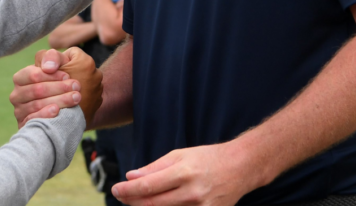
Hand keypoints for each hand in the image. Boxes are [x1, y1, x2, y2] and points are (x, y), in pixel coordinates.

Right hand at [9, 48, 99, 127]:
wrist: (73, 106)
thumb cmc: (63, 80)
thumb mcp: (61, 63)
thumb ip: (53, 57)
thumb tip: (48, 67)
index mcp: (21, 77)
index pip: (34, 74)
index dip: (52, 75)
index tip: (68, 75)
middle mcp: (17, 95)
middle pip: (37, 90)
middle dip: (58, 88)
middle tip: (77, 87)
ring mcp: (20, 111)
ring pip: (37, 105)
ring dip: (58, 100)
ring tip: (75, 98)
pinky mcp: (25, 125)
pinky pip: (33, 120)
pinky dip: (45, 114)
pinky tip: (57, 111)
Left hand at [112, 143, 250, 205]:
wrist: (241, 167)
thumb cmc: (208, 158)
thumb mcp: (180, 155)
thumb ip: (155, 168)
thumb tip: (131, 177)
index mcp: (184, 172)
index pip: (148, 186)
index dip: (127, 191)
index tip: (115, 189)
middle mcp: (192, 192)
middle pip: (153, 204)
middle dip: (132, 201)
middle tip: (121, 196)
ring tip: (136, 201)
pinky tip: (157, 205)